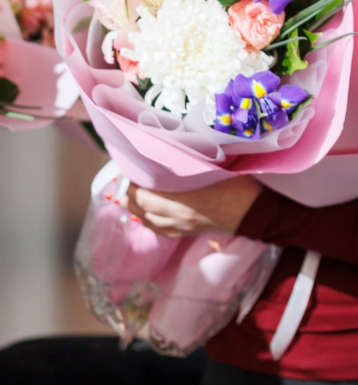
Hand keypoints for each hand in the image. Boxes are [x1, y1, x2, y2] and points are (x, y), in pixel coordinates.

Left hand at [119, 177, 263, 237]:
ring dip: (135, 208)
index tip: (129, 169)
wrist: (258, 210)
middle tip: (127, 179)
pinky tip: (145, 213)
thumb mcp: (212, 169)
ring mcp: (182, 228)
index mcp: (184, 201)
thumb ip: (186, 164)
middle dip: (129, 194)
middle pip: (141, 208)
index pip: (144, 195)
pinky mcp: (188, 233)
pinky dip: (148, 220)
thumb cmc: (239, 185)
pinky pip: (160, 230)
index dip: (132, 183)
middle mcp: (179, 217)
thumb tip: (165, 151)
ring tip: (128, 196)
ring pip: (147, 221)